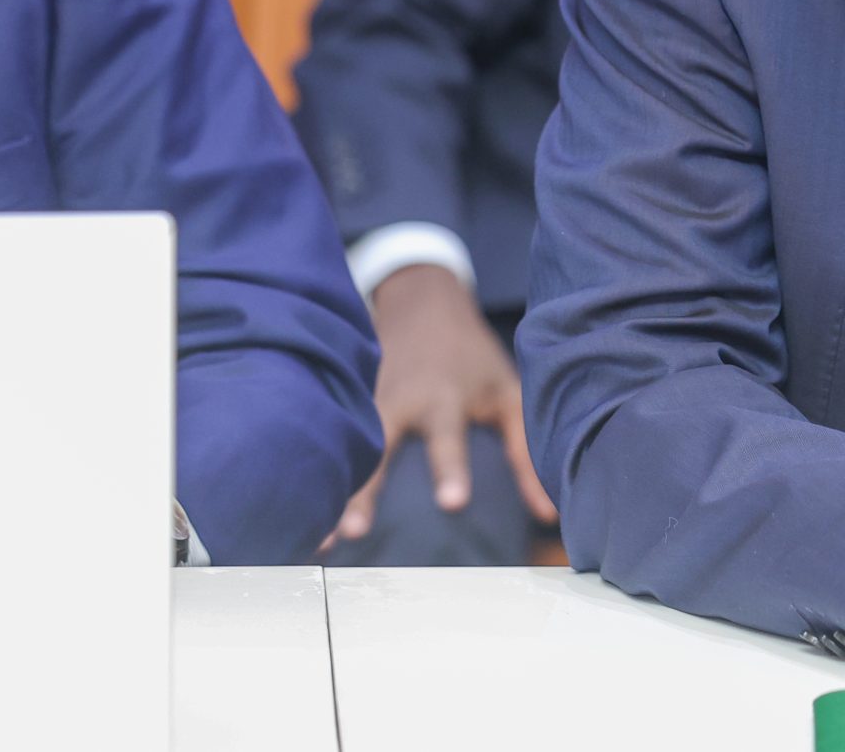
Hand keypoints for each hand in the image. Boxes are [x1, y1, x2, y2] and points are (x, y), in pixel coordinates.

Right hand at [324, 263, 556, 549]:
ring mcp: (364, 402)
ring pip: (344, 450)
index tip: (454, 503)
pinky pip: (329, 445)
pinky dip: (313, 476)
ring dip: (329, 493)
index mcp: (443, 397)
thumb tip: (549, 516)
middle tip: (351, 533)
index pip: (448, 438)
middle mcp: (398, 401)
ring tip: (316, 541)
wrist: (423, 303)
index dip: (451, 470)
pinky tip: (294, 516)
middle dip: (365, 492)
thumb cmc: (473, 359)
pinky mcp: (344, 404)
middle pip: (379, 450)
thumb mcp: (509, 394)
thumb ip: (525, 452)